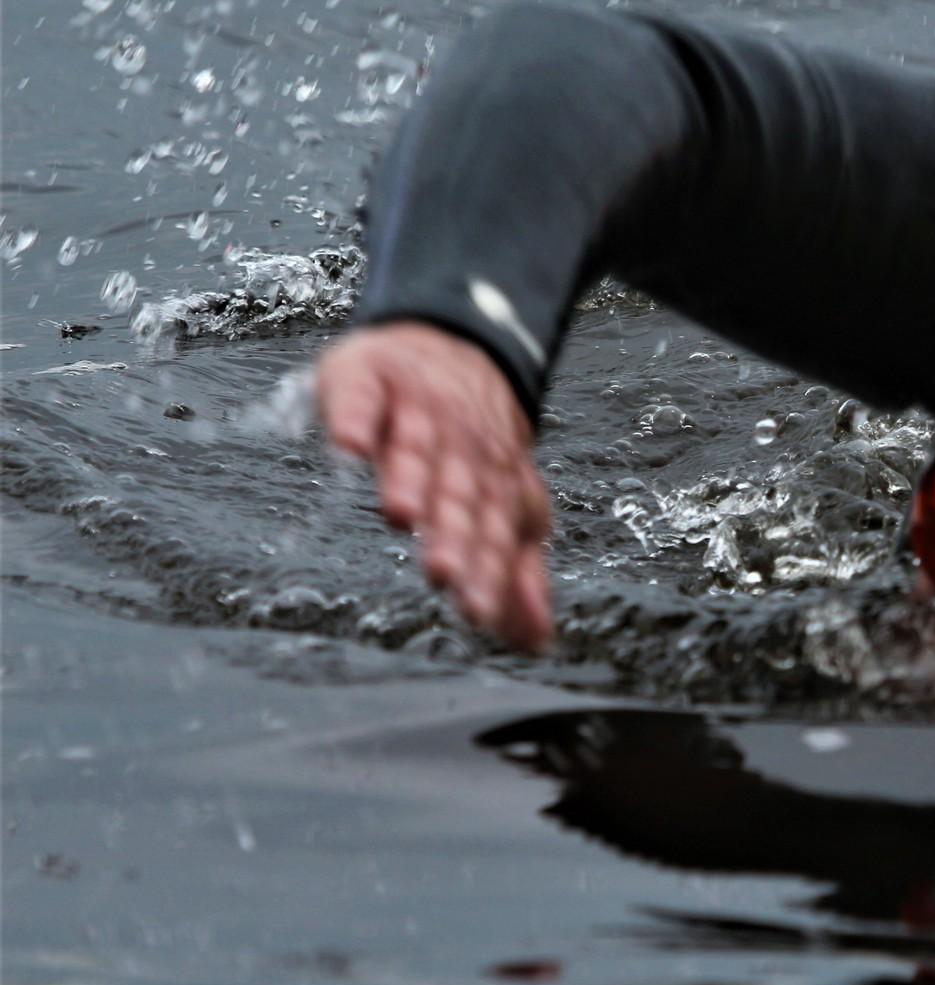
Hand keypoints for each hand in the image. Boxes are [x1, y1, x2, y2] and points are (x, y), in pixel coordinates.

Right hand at [315, 321, 553, 652]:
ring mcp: (416, 408)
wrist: (448, 345)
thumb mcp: (502, 505)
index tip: (478, 613)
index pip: (494, 529)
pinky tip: (348, 445)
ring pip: (416, 445)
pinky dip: (355, 417)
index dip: (488, 571)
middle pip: (458, 492)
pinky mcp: (369, 376)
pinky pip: (362, 395)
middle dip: (452, 533)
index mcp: (496, 480)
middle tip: (442, 574)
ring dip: (410, 478)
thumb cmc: (470, 443)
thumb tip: (536, 640)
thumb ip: (516, 571)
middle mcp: (462, 445)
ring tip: (400, 511)